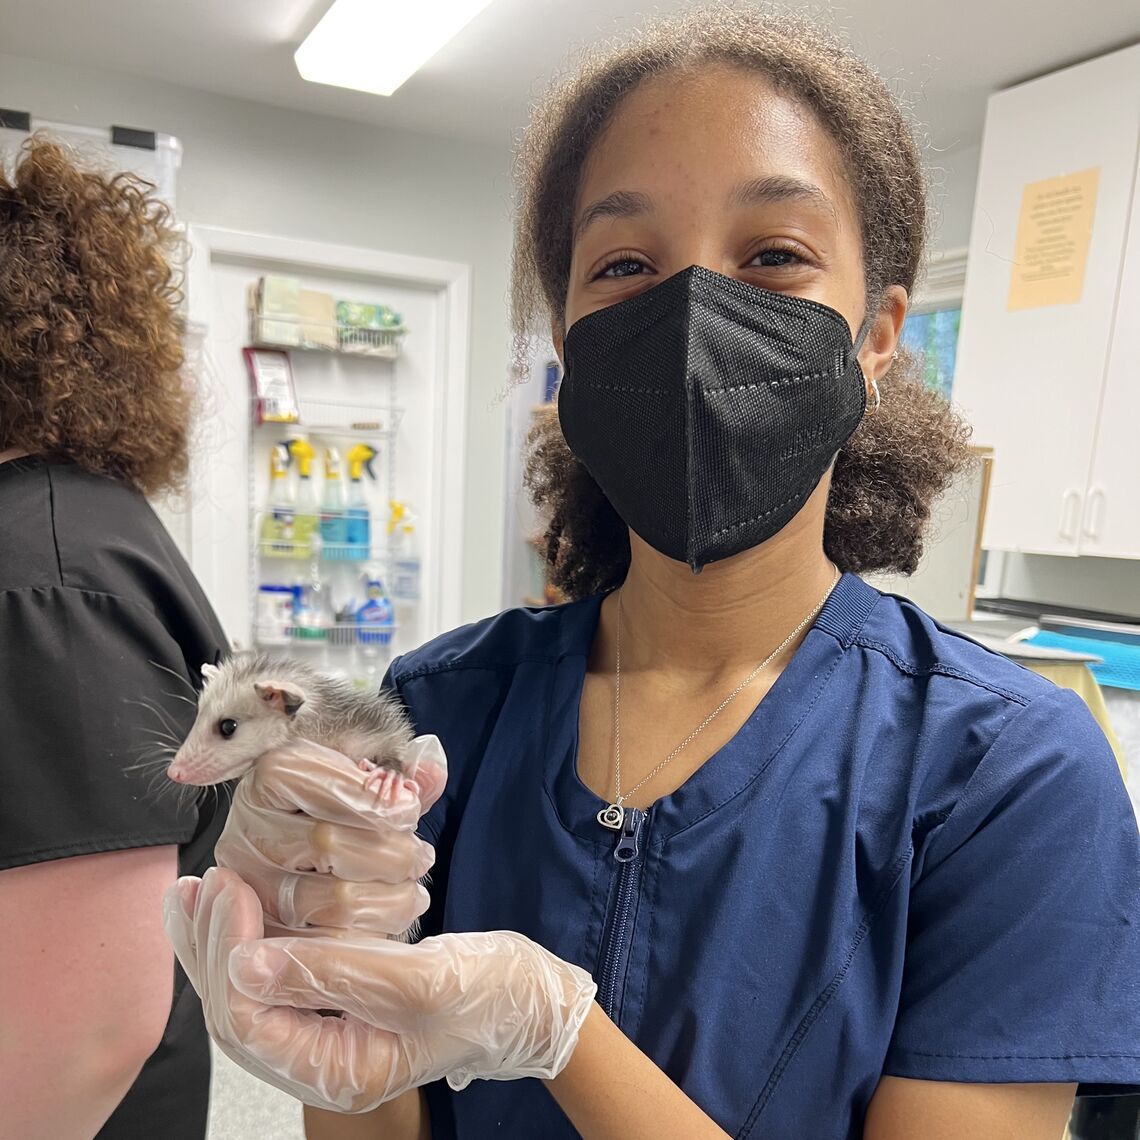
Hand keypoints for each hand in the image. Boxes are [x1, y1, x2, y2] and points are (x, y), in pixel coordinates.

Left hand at [162, 868, 597, 1112]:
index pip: (249, 1022)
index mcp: (338, 1070)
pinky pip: (274, 975)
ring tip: (195, 889)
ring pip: (248, 992)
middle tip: (198, 883)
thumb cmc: (488, 995)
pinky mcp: (337, 1002)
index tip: (232, 886)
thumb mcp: (420, 982)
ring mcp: (327, 1031)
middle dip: (211, 945)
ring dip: (220, 939)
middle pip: (236, 1009)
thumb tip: (247, 962)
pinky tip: (238, 901)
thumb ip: (336, 973)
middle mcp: (320, 1059)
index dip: (229, 953)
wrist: (531, 1000)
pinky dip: (250, 936)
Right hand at [214, 735, 445, 936]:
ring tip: (414, 891)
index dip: (373, 801)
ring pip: (334, 900)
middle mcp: (248, 831)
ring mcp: (252, 889)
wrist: (304, 849)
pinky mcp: (269, 940)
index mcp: (271, 777)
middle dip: (391, 853)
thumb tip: (431, 771)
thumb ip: (399, 774)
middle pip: (327, 843)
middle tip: (421, 857)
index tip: (410, 812)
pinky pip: (332, 948)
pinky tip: (391, 918)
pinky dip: (373, 934)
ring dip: (392, 898)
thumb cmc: (344, 806)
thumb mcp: (368, 775)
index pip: (320, 783)